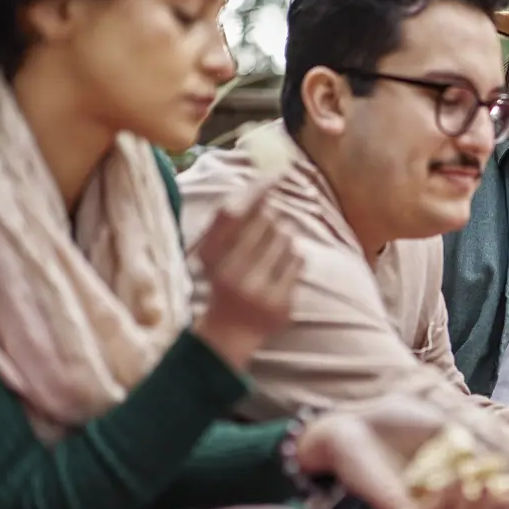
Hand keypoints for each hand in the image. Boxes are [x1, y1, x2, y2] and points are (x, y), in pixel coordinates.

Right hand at [191, 174, 302, 369]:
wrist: (229, 333)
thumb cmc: (223, 283)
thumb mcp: (214, 254)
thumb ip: (231, 223)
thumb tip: (263, 186)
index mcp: (209, 257)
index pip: (233, 212)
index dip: (256, 189)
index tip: (274, 174)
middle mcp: (230, 273)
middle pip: (265, 221)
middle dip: (271, 219)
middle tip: (266, 232)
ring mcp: (256, 290)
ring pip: (286, 239)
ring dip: (283, 240)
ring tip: (268, 258)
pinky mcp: (279, 303)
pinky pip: (298, 262)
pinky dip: (293, 260)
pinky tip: (279, 272)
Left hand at [297, 397, 508, 508]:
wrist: (352, 421)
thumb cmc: (393, 422)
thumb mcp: (439, 425)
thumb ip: (464, 441)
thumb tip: (486, 460)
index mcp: (450, 491)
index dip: (503, 508)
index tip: (508, 483)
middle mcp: (435, 508)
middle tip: (494, 487)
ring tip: (467, 478)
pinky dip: (442, 502)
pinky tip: (443, 476)